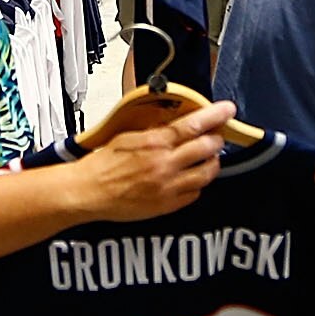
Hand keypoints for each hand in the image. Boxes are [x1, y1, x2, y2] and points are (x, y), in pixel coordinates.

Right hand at [67, 101, 234, 219]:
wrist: (87, 193)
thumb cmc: (101, 165)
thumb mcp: (127, 137)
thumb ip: (154, 131)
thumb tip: (173, 124)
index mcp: (154, 142)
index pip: (194, 124)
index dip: (216, 115)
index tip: (227, 110)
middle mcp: (165, 164)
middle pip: (207, 147)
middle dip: (217, 139)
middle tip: (217, 136)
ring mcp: (168, 187)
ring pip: (207, 173)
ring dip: (212, 163)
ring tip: (208, 158)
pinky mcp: (167, 205)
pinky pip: (195, 193)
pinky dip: (197, 184)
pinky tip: (191, 178)